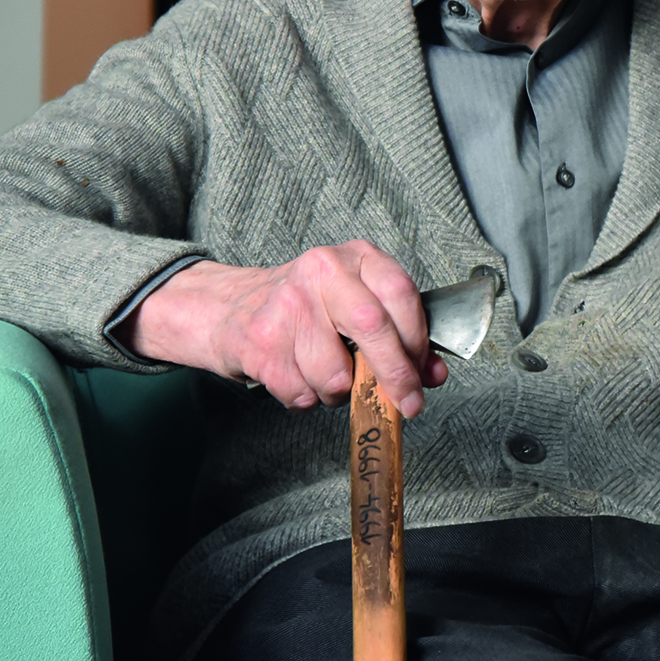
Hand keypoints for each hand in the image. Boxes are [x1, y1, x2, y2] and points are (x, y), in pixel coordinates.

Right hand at [118, 241, 446, 415]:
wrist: (227, 309)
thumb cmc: (304, 309)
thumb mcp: (354, 304)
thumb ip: (398, 335)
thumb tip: (431, 375)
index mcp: (353, 257)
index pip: (401, 294)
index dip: (419, 342)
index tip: (424, 375)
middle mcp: (321, 272)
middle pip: (373, 328)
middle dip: (396, 376)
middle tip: (408, 403)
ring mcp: (287, 306)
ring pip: (338, 375)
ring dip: (338, 392)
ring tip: (322, 371)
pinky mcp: (261, 344)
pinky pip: (303, 394)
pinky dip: (305, 398)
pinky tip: (295, 374)